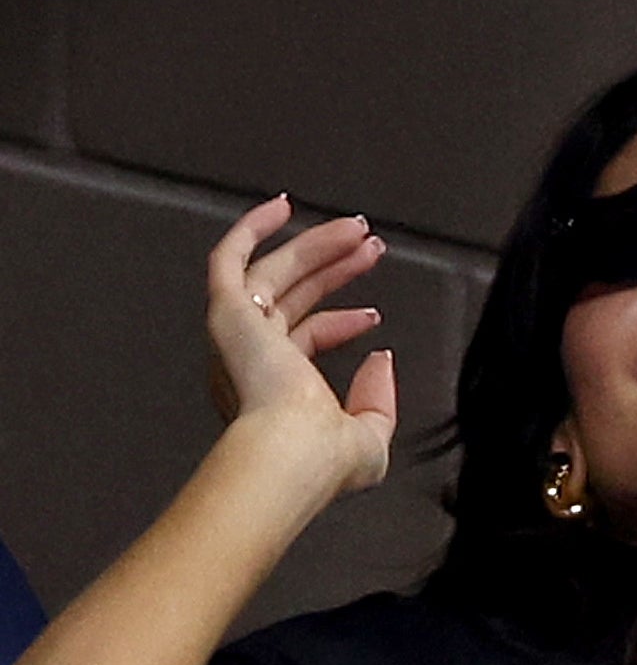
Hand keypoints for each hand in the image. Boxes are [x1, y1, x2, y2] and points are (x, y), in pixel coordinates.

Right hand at [205, 195, 396, 493]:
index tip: (374, 314)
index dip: (342, 323)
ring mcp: (237, 334)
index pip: (306, 339)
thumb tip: (381, 358)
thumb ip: (379, 400)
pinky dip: (251, 229)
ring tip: (358, 231)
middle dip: (334, 269)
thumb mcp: (370, 439)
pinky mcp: (228, 313)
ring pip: (274, 273)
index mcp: (273, 390)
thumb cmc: (324, 459)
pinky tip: (281, 206)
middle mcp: (249, 359)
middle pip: (293, 297)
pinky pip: (229, 259)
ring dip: (315, 247)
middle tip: (370, 248)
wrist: (292, 452)